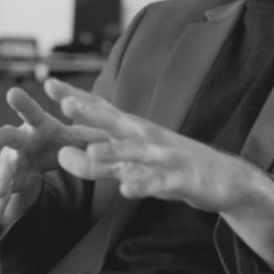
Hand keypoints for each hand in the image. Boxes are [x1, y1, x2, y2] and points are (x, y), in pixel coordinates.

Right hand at [0, 85, 108, 225]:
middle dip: (0, 137)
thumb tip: (112, 131)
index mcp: (37, 126)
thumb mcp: (76, 135)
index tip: (13, 93)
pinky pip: (3, 199)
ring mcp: (11, 163)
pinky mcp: (8, 184)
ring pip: (3, 171)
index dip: (22, 103)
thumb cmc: (58, 139)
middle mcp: (19, 142)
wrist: (37, 156)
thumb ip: (90, 134)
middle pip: (10, 138)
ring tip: (0, 192)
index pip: (31, 112)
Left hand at [45, 79, 273, 230]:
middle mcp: (146, 138)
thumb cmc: (170, 167)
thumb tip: (60, 156)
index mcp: (133, 131)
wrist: (224, 179)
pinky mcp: (179, 179)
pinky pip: (158, 183)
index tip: (48, 83)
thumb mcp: (130, 166)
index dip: (75, 96)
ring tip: (90, 150)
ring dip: (113, 151)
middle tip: (64, 103)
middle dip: (91, 112)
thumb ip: (96, 162)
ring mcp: (164, 157)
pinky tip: (127, 190)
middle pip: (114, 123)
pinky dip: (143, 185)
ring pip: (135, 153)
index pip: (100, 110)